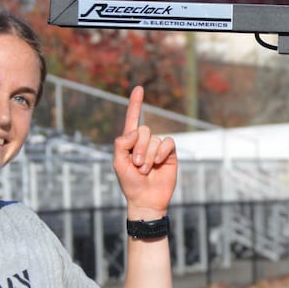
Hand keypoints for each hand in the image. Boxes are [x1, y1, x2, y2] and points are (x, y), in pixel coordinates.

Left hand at [112, 86, 177, 219]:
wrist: (146, 199)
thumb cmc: (129, 183)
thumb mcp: (118, 164)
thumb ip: (121, 144)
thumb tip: (134, 131)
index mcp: (130, 142)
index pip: (132, 119)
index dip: (135, 103)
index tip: (139, 88)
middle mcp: (144, 142)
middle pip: (143, 130)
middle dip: (139, 148)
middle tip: (137, 165)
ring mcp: (157, 147)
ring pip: (155, 139)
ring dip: (149, 155)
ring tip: (145, 170)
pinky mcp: (170, 153)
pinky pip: (168, 143)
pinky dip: (162, 153)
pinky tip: (159, 164)